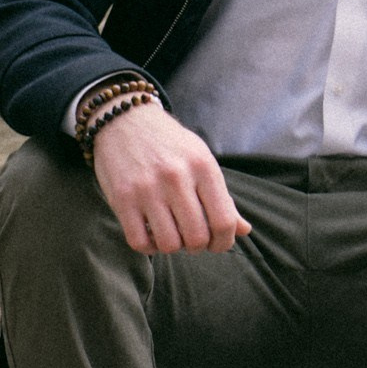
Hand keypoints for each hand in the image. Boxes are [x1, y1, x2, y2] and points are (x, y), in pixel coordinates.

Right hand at [92, 102, 247, 256]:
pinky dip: (149, 247)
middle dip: (198, 247)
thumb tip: (244, 230)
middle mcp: (176, 177)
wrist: (125, 120)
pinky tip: (152, 234)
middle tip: (192, 238)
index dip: (224, 242)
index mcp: (203, 166)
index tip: (217, 243)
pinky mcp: (122, 198)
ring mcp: (147, 188)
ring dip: (173, 247)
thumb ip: (222, 197)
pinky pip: (139, 242)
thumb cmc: (170, 144)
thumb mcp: (201, 159)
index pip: (223, 221)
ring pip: (169, 244)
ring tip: (172, 234)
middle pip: (197, 238)